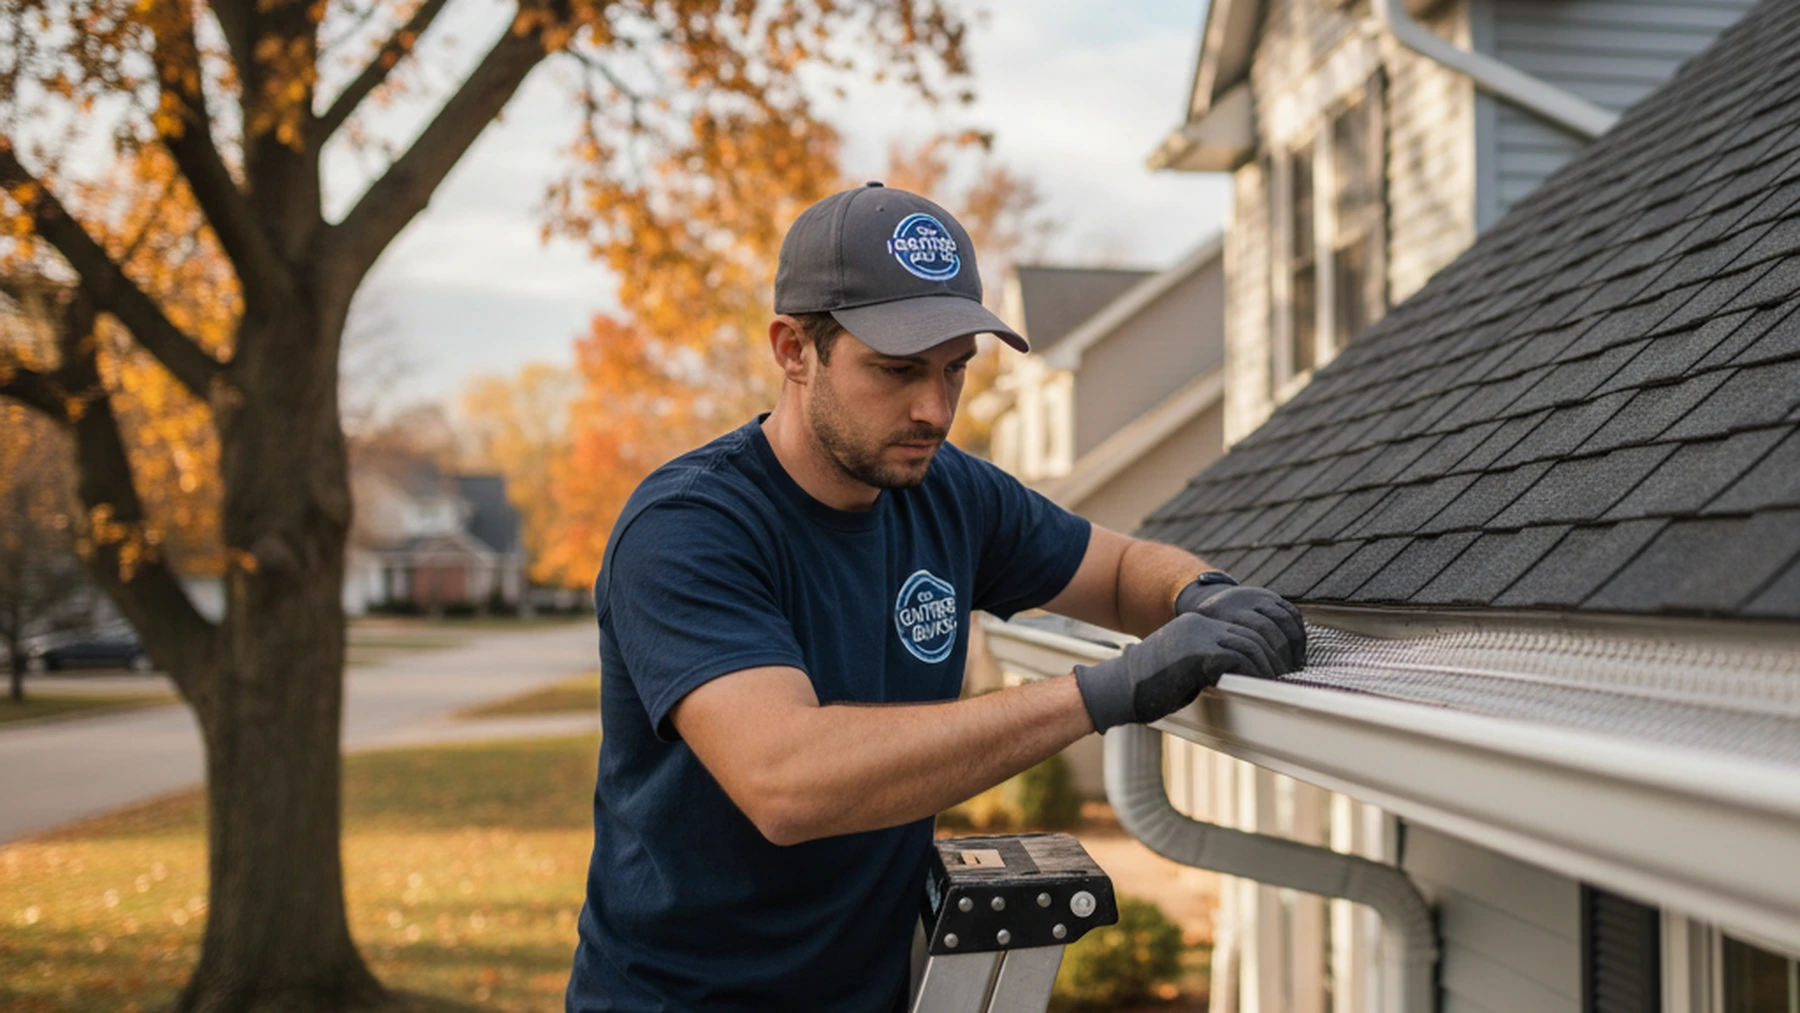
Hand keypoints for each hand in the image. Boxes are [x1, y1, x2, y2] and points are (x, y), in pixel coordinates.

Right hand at [1073, 612, 1280, 732]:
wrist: (1118, 689)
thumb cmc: (1148, 687)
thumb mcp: (1184, 668)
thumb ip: (1209, 663)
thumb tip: (1239, 676)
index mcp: (1196, 623)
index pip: (1244, 625)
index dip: (1267, 644)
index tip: (1279, 663)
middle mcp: (1199, 624)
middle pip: (1253, 631)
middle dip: (1275, 653)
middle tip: (1288, 673)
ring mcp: (1198, 636)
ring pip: (1251, 644)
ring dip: (1269, 665)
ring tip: (1278, 681)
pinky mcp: (1198, 653)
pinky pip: (1239, 659)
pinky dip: (1255, 673)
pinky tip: (1260, 685)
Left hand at [1175, 579, 1306, 670]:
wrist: (1209, 601)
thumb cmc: (1208, 634)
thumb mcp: (1206, 642)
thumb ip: (1217, 659)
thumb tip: (1234, 686)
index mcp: (1223, 617)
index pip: (1250, 640)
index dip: (1263, 661)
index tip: (1270, 679)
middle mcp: (1241, 603)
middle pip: (1268, 629)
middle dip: (1280, 654)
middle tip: (1285, 673)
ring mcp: (1258, 596)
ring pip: (1284, 619)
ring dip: (1293, 644)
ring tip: (1295, 664)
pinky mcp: (1270, 596)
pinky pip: (1292, 613)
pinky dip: (1299, 632)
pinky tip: (1299, 650)